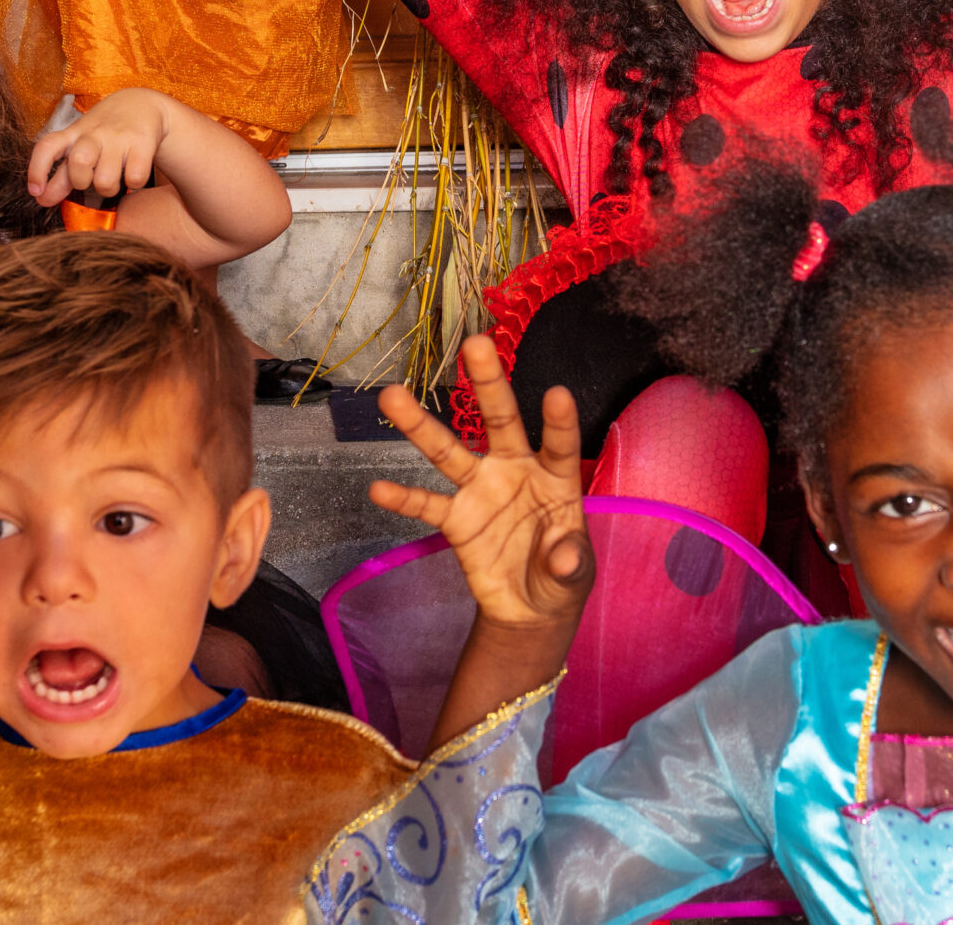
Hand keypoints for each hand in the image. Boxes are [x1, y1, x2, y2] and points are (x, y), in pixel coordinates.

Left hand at [29, 88, 171, 204]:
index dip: (37, 171)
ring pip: (105, 181)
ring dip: (109, 189)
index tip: (36, 192)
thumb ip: (62, 174)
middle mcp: (94, 133)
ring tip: (114, 178)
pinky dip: (133, 184)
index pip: (47, 147)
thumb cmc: (105, 133)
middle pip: (78, 162)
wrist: (142, 104)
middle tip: (91, 178)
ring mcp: (119, 137)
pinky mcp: (143, 142)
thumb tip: (41, 199)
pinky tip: (133, 173)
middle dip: (81, 181)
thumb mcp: (80, 146)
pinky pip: (134, 178)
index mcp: (74, 134)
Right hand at [370, 335, 593, 633]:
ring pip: (448, 452)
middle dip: (489, 384)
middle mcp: (514, 471)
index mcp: (555, 477)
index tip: (557, 393)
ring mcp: (481, 491)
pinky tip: (378, 489)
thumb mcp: (575, 574)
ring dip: (421, 426)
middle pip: (501, 422)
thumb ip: (570, 560)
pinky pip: (427, 506)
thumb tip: (562, 555)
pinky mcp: (456, 520)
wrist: (528, 608)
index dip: (558, 422)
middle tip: (476, 343)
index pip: (559, 444)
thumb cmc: (561, 577)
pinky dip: (403, 499)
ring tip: (392, 396)